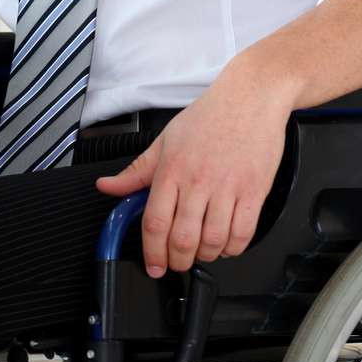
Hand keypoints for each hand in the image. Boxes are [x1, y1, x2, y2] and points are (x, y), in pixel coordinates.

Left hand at [95, 64, 289, 277]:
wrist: (250, 96)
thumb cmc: (210, 115)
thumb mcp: (165, 140)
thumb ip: (136, 171)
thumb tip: (107, 187)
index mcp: (172, 169)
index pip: (154, 223)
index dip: (152, 253)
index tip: (154, 265)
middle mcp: (198, 180)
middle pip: (183, 239)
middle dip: (178, 261)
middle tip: (177, 261)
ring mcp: (228, 187)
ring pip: (213, 241)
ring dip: (206, 256)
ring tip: (202, 250)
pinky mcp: (254, 190)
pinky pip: (243, 234)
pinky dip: (233, 248)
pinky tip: (226, 243)